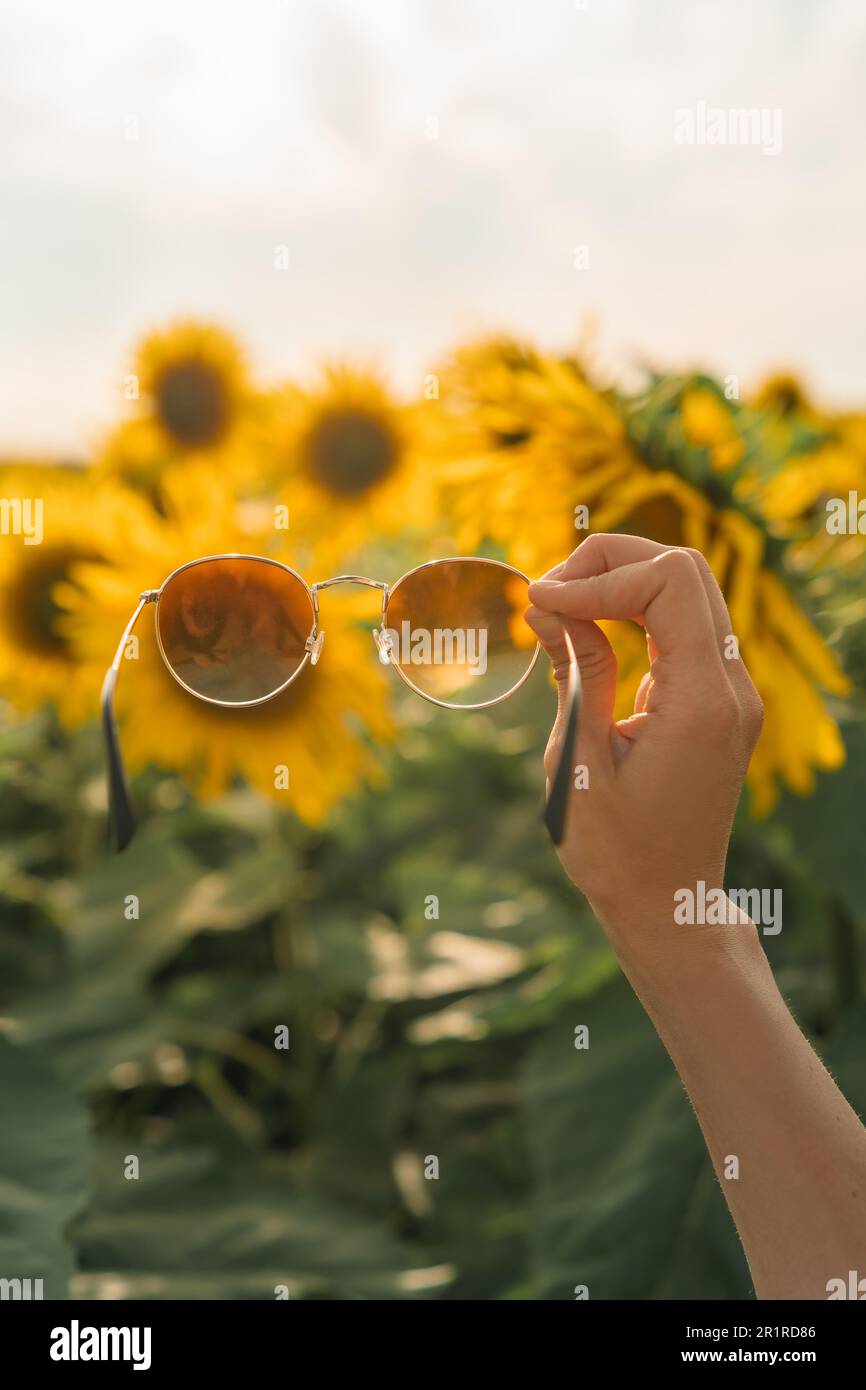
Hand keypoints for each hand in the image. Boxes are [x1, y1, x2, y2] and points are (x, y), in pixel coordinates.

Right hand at [526, 534, 763, 957]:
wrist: (669, 906)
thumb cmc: (618, 852)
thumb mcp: (580, 761)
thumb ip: (574, 673)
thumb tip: (547, 603)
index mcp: (703, 702)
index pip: (669, 582)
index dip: (599, 577)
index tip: (540, 604)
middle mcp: (732, 687)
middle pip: (684, 569)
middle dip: (610, 562)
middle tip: (544, 594)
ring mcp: (731, 691)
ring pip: (686, 589)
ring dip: (620, 582)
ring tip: (557, 608)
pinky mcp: (715, 699)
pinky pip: (681, 625)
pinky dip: (633, 610)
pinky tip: (583, 629)